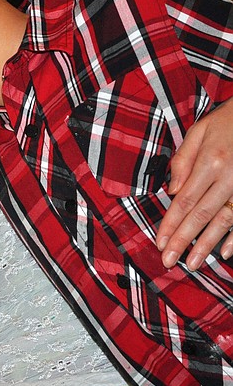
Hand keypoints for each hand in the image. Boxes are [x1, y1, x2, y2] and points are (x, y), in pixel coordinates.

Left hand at [158, 101, 232, 269]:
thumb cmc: (228, 121)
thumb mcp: (200, 131)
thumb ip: (183, 160)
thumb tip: (172, 191)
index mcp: (210, 162)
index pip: (184, 200)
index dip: (170, 224)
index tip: (159, 243)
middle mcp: (228, 177)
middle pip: (201, 214)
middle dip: (183, 240)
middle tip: (169, 261)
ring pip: (224, 220)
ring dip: (208, 244)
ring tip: (193, 263)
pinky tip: (225, 252)